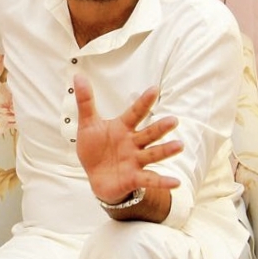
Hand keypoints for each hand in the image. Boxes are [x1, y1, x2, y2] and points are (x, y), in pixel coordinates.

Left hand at [73, 73, 183, 205]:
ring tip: (179, 145)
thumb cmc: (95, 149)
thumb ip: (85, 102)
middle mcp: (133, 143)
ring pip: (153, 154)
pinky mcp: (134, 177)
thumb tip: (78, 76)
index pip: (135, 113)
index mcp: (123, 128)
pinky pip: (150, 179)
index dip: (144, 102)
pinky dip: (162, 181)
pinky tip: (175, 182)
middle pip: (149, 134)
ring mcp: (135, 160)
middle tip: (174, 120)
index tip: (154, 89)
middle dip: (161, 128)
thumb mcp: (88, 124)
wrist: (96, 177)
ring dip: (166, 150)